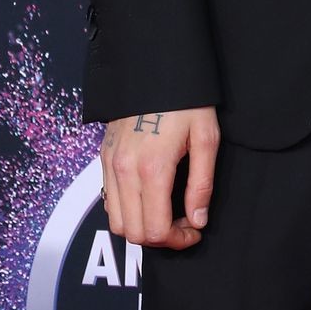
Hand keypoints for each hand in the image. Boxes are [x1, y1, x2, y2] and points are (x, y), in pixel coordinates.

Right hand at [100, 107, 220, 248]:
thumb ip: (202, 184)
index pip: (155, 230)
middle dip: (160, 239)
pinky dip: (127, 211)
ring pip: (116, 221)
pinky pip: (109, 200)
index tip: (194, 231)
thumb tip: (197, 220)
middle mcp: (124, 171)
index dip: (177, 240)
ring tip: (168, 213)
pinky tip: (150, 199)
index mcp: (152, 169)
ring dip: (142, 227)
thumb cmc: (187, 101)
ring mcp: (110, 164)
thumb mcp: (206, 138)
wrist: (155, 68)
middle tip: (184, 225)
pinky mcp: (104, 157)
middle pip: (133, 233)